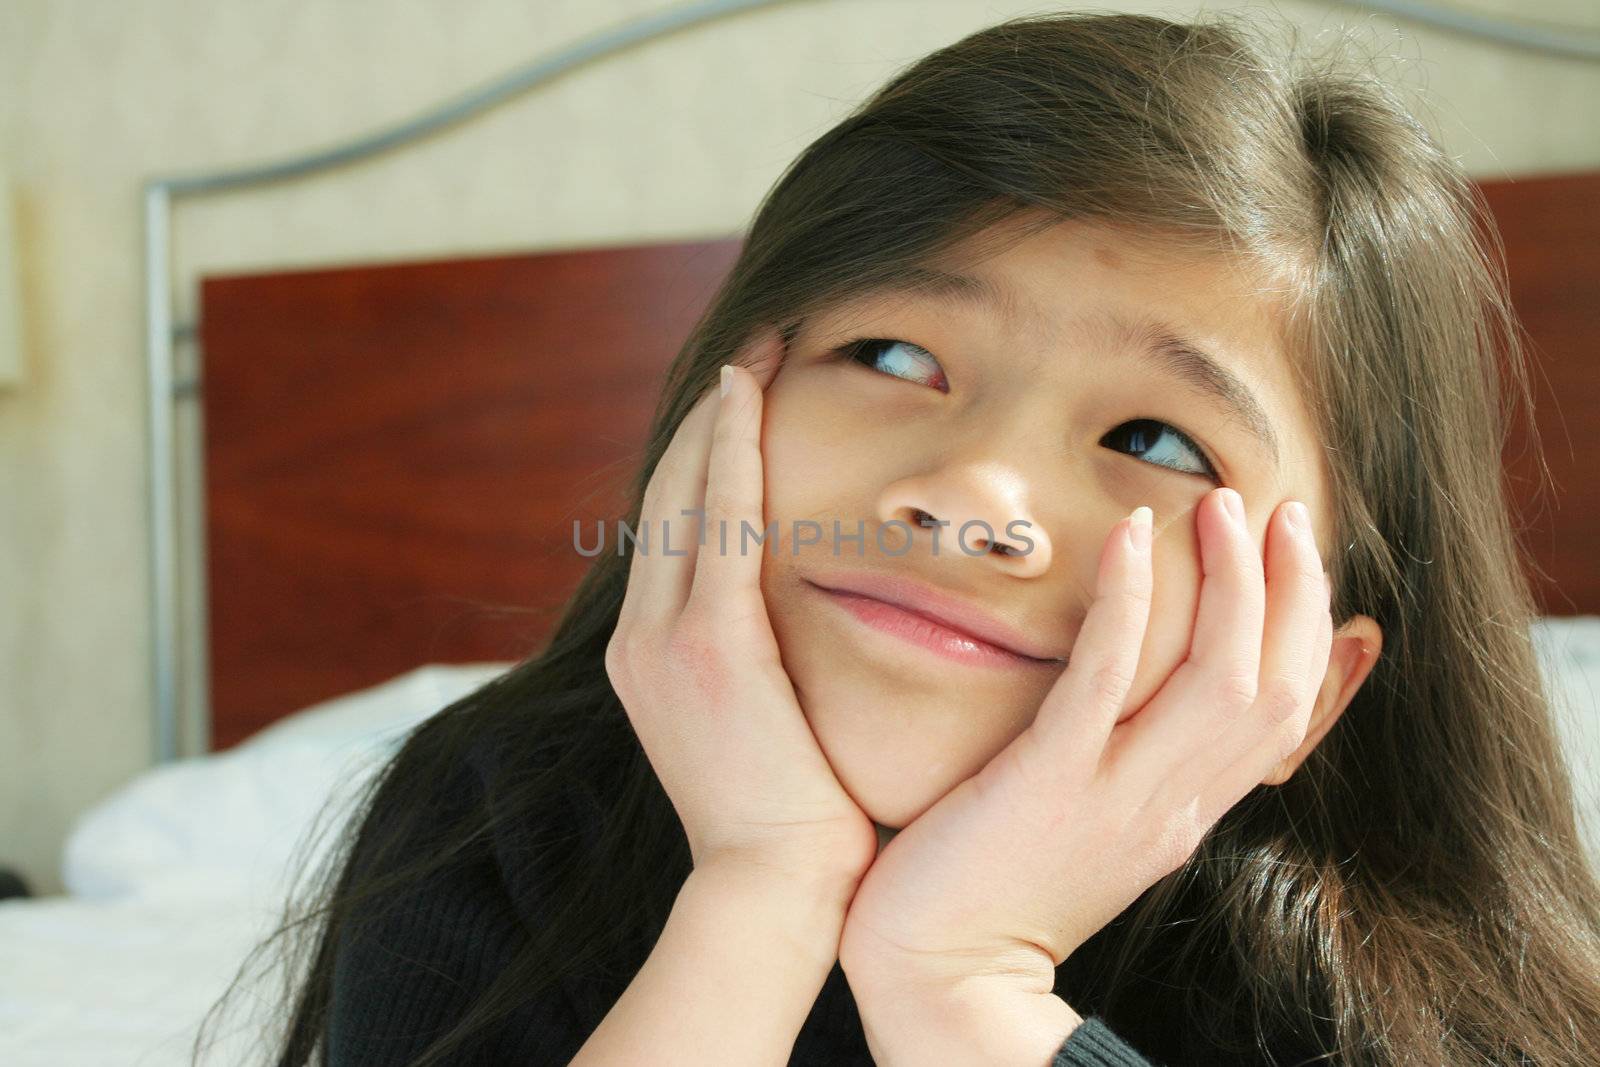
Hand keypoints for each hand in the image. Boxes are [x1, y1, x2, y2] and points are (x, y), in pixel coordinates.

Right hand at [605, 329, 879, 893]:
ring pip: (687, 496)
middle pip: (667, 498)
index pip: (671, 533)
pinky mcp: (712, 648)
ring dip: (720, 416)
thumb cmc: (784, 818)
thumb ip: (749, 664)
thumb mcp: (749, 730)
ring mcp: (666, 641)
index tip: (738, 400)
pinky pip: (722, 526)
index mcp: (646, 655)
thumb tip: (786, 625)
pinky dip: (732, 454)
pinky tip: (749, 398)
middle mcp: (640, 638)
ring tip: (754, 352)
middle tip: (750, 351)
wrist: (771, 891)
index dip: (699, 457)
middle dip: (708, 419)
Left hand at [838, 488, 1334, 994]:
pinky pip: (1106, 677)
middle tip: (1271, 507)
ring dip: (1228, 579)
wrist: (942, 973)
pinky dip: (1128, 600)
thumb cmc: (1003, 889)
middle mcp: (1172, 803)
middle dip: (1286, 586)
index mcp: (1186, 811)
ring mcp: (1117, 794)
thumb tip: (1160, 698)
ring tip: (1218, 504)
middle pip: (1272, 685)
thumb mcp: (1098, 826)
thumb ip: (1139, 765)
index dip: (1306, 624)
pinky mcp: (1049, 781)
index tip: (1295, 550)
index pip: (1285, 711)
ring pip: (1217, 676)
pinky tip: (1127, 536)